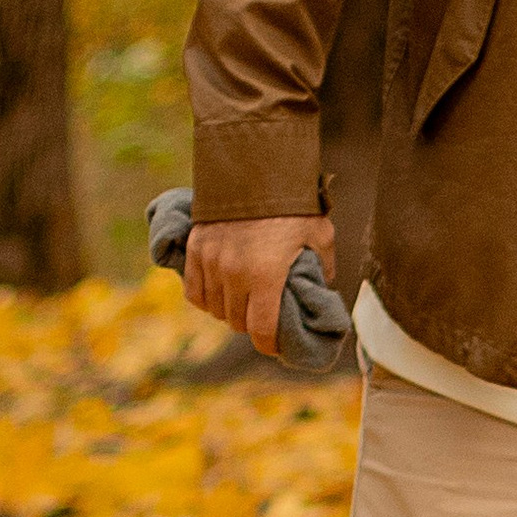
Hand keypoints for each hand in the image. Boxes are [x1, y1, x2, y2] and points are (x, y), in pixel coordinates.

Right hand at [186, 213, 334, 362]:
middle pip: (236, 322)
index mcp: (266, 276)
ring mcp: (210, 263)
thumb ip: (322, 265)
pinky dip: (205, 298)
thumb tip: (321, 286)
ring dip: (228, 312)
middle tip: (262, 319)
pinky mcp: (195, 250)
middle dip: (251, 326)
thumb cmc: (292, 205)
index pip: (261, 330)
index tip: (274, 347)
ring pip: (214, 308)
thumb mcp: (319, 235)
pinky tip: (218, 295)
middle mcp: (234, 275)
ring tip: (242, 305)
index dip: (268, 345)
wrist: (254, 170)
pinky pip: (194, 290)